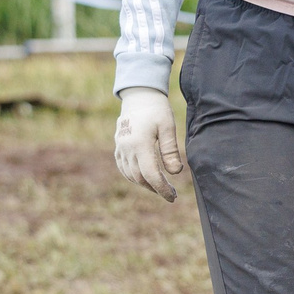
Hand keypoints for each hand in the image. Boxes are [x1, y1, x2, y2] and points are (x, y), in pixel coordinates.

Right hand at [114, 85, 182, 201]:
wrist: (139, 97)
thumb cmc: (157, 110)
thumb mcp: (168, 127)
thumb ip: (170, 150)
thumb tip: (175, 173)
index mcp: (140, 143)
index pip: (151, 174)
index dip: (162, 188)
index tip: (172, 196)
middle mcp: (126, 148)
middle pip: (140, 177)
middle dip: (156, 188)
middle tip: (171, 193)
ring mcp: (120, 148)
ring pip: (131, 175)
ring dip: (146, 184)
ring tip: (161, 187)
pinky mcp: (118, 147)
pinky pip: (124, 168)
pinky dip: (135, 177)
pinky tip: (146, 179)